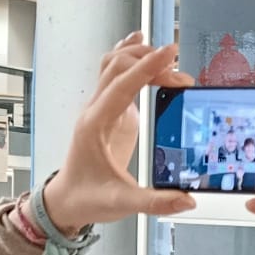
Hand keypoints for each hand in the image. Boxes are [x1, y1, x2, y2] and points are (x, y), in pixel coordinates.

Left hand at [41, 33, 199, 233]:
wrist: (66, 201)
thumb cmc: (87, 198)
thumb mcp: (122, 203)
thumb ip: (155, 201)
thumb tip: (188, 200)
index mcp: (95, 125)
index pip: (121, 85)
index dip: (146, 67)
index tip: (169, 53)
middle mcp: (95, 111)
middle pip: (118, 67)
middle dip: (150, 62)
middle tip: (180, 73)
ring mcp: (101, 109)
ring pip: (114, 66)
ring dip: (139, 56)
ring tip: (167, 58)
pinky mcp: (110, 113)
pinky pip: (116, 77)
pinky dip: (131, 60)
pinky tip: (145, 51)